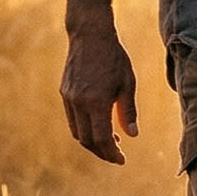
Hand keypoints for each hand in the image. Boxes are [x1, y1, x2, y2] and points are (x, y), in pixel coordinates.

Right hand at [62, 24, 137, 163]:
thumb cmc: (114, 58)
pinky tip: (97, 126)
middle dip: (102, 152)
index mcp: (97, 102)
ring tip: (110, 142)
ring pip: (77, 132)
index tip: (122, 160)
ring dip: (92, 143)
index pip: (102, 138)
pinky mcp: (64, 93)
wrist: (89, 35)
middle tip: (116, 156)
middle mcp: (80, 103)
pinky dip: (83, 129)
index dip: (112, 153)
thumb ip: (128, 111)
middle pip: (87, 140)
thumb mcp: (127, 83)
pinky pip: (72, 120)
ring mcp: (69, 98)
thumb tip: (132, 136)